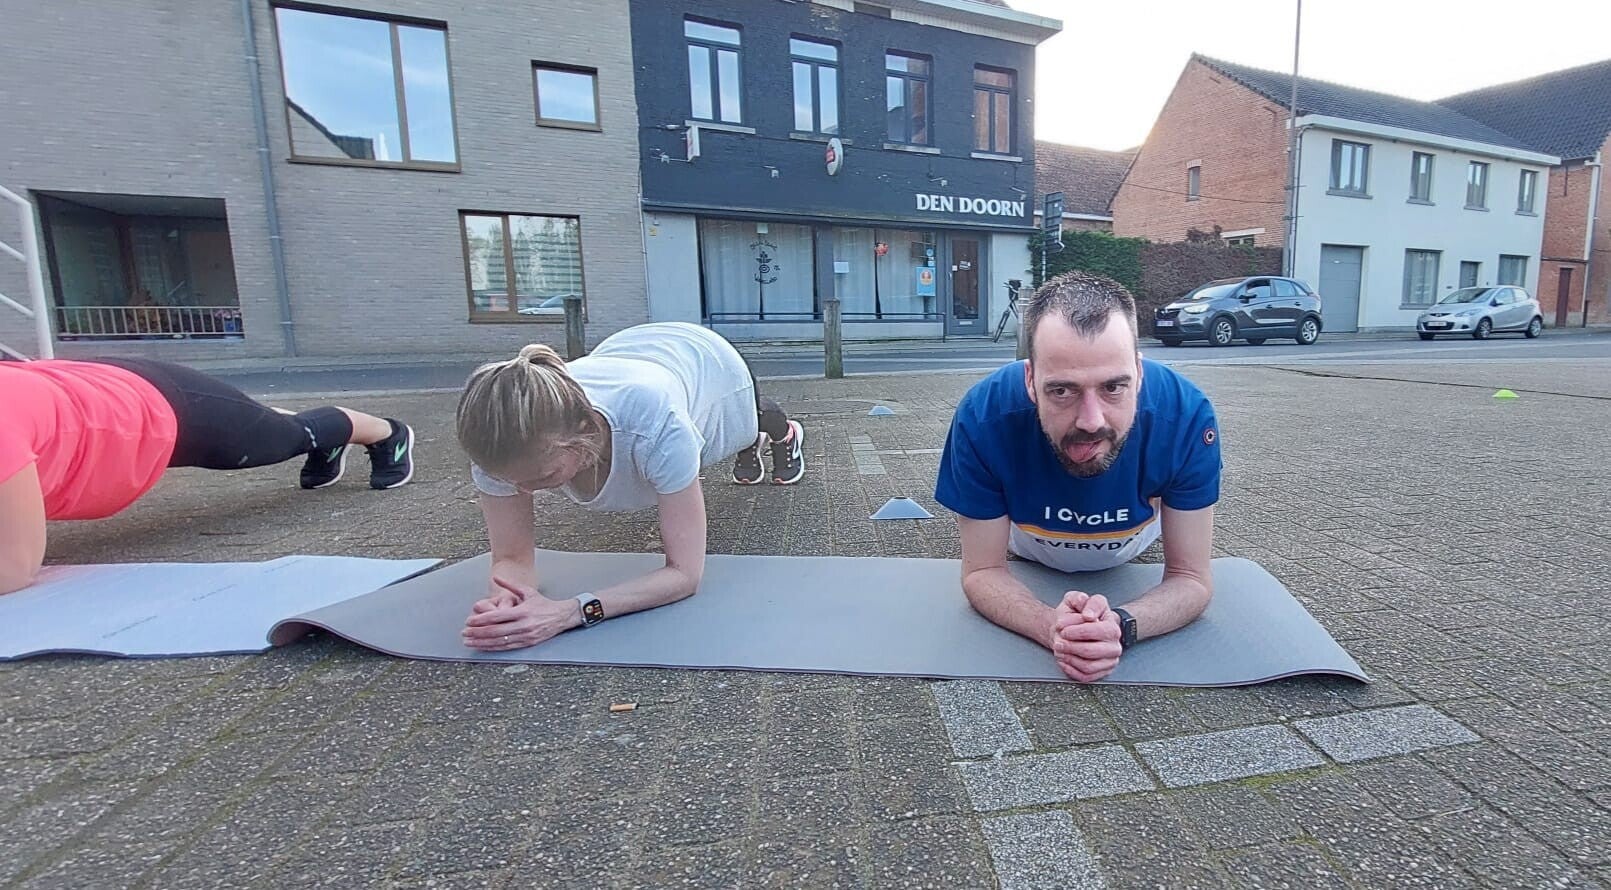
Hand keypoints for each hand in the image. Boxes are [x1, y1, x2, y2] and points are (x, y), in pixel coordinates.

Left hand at [462, 577, 578, 650]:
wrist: (562, 616)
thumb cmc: (543, 604)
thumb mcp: (527, 591)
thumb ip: (510, 585)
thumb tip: (495, 577)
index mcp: (522, 611)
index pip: (497, 617)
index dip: (480, 620)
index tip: (469, 621)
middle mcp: (523, 625)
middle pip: (495, 631)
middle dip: (477, 633)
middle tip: (464, 633)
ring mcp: (525, 636)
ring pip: (499, 641)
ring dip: (482, 642)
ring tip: (469, 642)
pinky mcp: (527, 643)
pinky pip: (507, 647)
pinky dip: (493, 648)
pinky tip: (484, 647)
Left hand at [1051, 591, 1121, 682]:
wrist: (1072, 628)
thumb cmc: (1076, 614)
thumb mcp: (1075, 600)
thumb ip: (1079, 599)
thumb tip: (1088, 613)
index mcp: (1111, 623)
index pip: (1101, 630)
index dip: (1080, 631)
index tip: (1063, 628)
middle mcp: (1114, 642)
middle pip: (1093, 651)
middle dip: (1071, 647)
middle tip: (1058, 641)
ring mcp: (1110, 658)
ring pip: (1089, 666)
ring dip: (1070, 659)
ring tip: (1059, 650)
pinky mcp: (1103, 671)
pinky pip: (1087, 676)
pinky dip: (1071, 670)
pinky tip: (1063, 660)